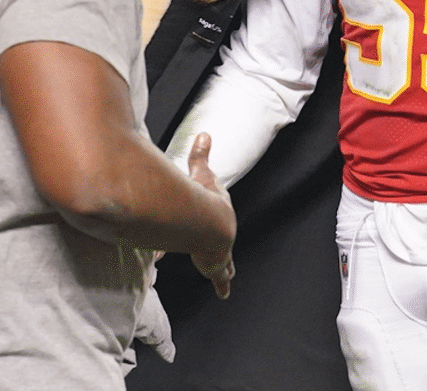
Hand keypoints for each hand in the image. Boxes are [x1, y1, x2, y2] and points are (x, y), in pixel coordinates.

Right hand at [186, 133, 235, 298]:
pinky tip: (225, 293)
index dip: (212, 220)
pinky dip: (223, 285)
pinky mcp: (217, 265)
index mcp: (220, 213)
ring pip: (225, 262)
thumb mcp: (201, 174)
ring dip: (224, 268)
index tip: (210, 224)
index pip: (217, 216)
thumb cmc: (204, 199)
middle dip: (223, 249)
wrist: (209, 221)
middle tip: (223, 256)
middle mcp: (223, 233)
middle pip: (225, 241)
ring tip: (226, 278)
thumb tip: (204, 133)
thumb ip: (200, 156)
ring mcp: (221, 250)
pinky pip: (221, 277)